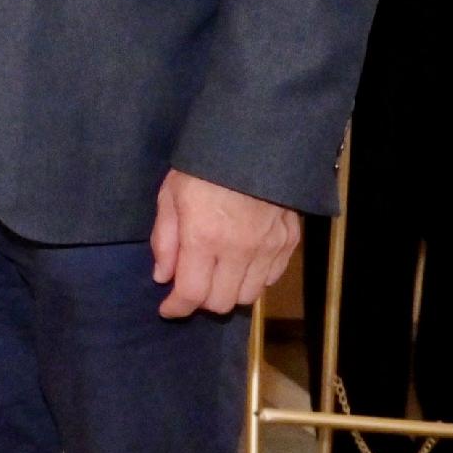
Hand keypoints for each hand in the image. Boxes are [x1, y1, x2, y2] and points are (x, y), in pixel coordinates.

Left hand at [151, 169, 298, 320]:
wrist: (254, 142)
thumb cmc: (203, 167)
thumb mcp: (170, 196)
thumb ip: (165, 240)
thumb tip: (162, 277)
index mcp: (204, 238)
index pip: (192, 294)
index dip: (177, 308)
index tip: (168, 309)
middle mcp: (240, 250)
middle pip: (223, 302)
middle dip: (202, 300)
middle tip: (192, 285)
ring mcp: (269, 247)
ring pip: (250, 296)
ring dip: (230, 291)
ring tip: (217, 274)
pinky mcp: (290, 241)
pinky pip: (272, 278)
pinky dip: (255, 278)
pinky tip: (242, 262)